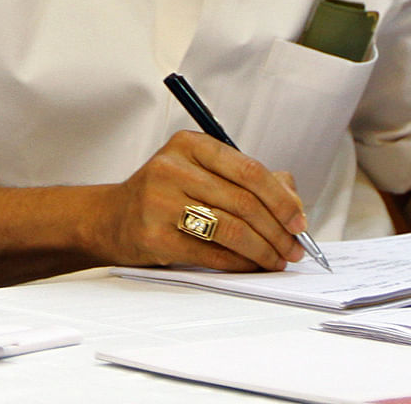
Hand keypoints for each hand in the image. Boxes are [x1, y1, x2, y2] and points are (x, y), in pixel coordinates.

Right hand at [98, 130, 309, 270]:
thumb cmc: (165, 195)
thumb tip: (294, 201)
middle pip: (244, 202)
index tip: (299, 221)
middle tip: (294, 248)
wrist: (112, 218)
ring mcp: (159, 201)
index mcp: (189, 145)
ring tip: (276, 260)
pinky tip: (249, 265)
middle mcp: (171, 168)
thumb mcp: (201, 173)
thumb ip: (248, 179)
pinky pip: (211, 253)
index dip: (282, 199)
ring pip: (232, 229)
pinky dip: (239, 263)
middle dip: (278, 231)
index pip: (250, 170)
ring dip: (263, 250)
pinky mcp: (155, 235)